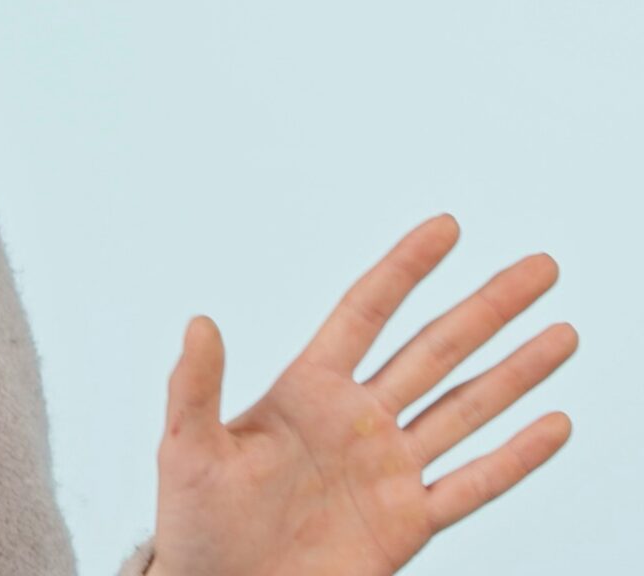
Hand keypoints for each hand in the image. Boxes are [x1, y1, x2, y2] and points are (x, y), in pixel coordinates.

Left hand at [147, 213, 574, 575]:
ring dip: (516, 372)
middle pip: (436, 349)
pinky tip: (554, 424)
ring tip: (562, 332)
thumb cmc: (196, 522)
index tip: (447, 227)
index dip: (406, 269)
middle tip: (540, 267)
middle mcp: (357, 420)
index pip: (366, 313)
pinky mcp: (407, 523)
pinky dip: (516, 457)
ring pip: (467, 409)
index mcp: (305, 390)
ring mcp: (388, 469)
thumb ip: (196, 386)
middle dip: (487, 307)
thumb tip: (198, 321)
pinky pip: (473, 485)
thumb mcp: (187, 448)